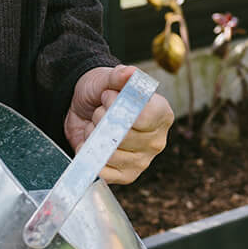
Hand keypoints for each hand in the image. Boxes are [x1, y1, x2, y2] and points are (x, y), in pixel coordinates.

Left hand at [64, 64, 172, 184]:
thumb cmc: (102, 93)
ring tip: (95, 125)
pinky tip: (91, 143)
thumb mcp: (107, 78)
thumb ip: (118, 75)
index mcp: (162, 114)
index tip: (107, 96)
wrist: (85, 110)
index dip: (118, 106)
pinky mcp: (127, 175)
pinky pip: (107, 172)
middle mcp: (157, 139)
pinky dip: (91, 156)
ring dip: (94, 136)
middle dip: (102, 120)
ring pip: (112, 153)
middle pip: (125, 137)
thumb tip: (130, 73)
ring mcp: (143, 160)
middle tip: (99, 110)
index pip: (144, 118)